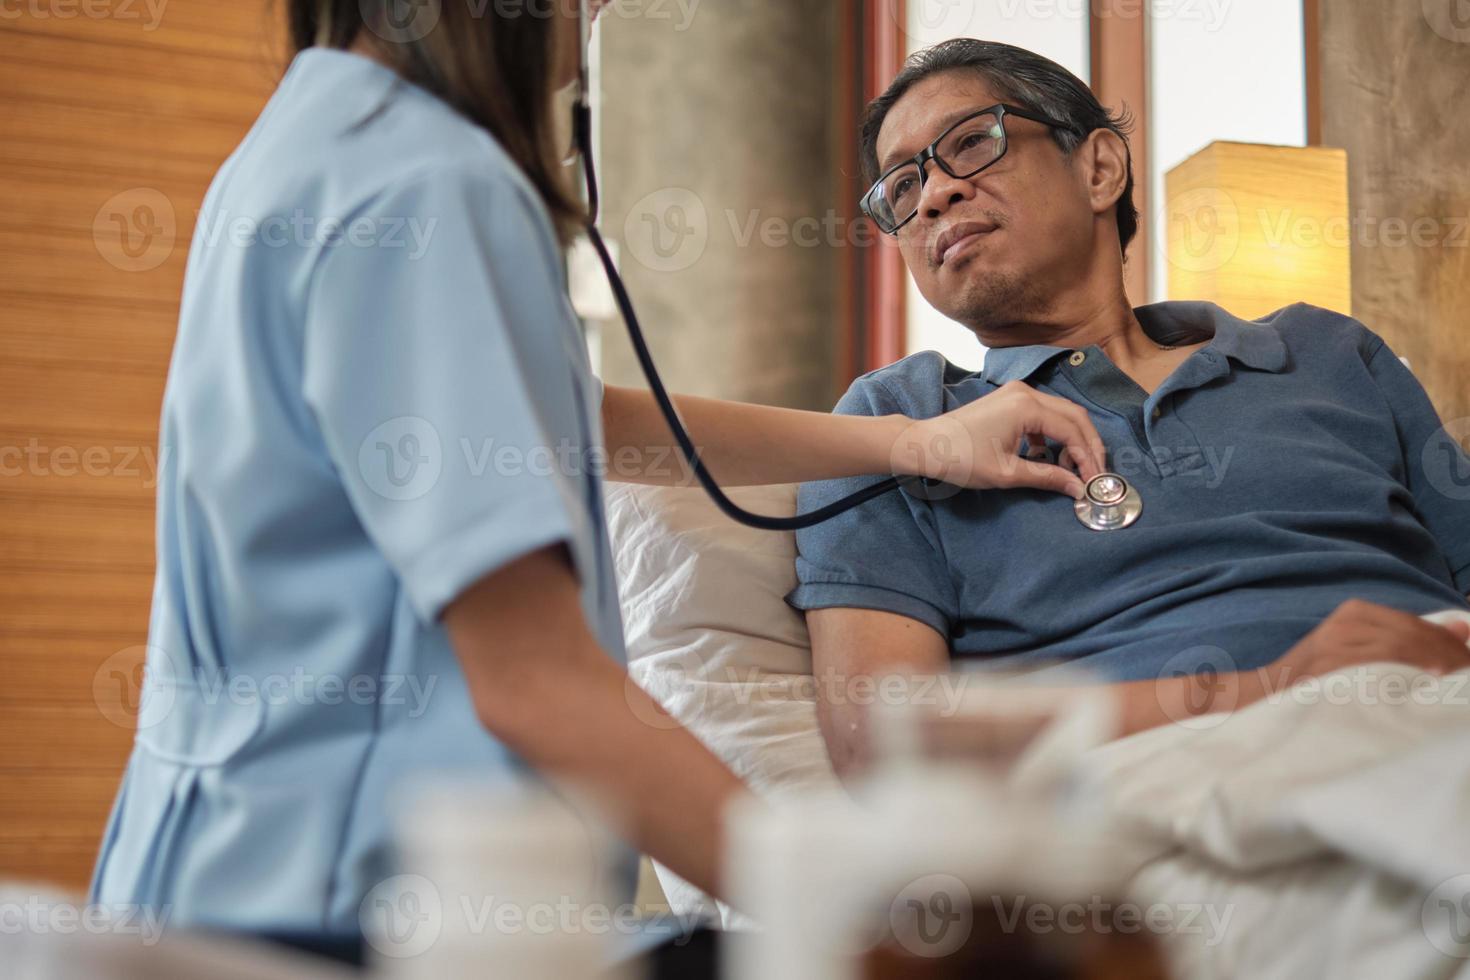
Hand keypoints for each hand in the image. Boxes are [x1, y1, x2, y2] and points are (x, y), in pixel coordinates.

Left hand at [893, 381, 1107, 497]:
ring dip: (1072, 440)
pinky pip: (1044, 415)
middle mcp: (1025, 392)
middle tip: (1095, 474)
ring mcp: (1017, 393)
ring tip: (1073, 469)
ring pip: (1061, 414)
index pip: (1072, 430)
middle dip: (1088, 446)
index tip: (1095, 481)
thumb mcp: (1006, 473)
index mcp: (1026, 406)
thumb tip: (1077, 488)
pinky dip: (1053, 435)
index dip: (1089, 457)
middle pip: (1074, 416)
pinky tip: (1049, 457)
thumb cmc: (959, 459)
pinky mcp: (1010, 401)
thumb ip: (1047, 477)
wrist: (924, 445)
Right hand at [1258, 600, 1469, 694]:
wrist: (1268, 693)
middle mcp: (1345, 624)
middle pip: (1412, 634)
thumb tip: (1464, 630)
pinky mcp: (1329, 667)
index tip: (1467, 663)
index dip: (1449, 644)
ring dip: (1435, 665)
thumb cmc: (1321, 679)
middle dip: (1449, 656)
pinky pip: (1379, 665)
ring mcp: (1335, 645)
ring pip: (1400, 647)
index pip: (1416, 624)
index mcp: (1354, 613)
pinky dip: (1408, 672)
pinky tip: (1428, 682)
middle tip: (1467, 677)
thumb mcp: (1364, 649)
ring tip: (1454, 683)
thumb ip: (1409, 639)